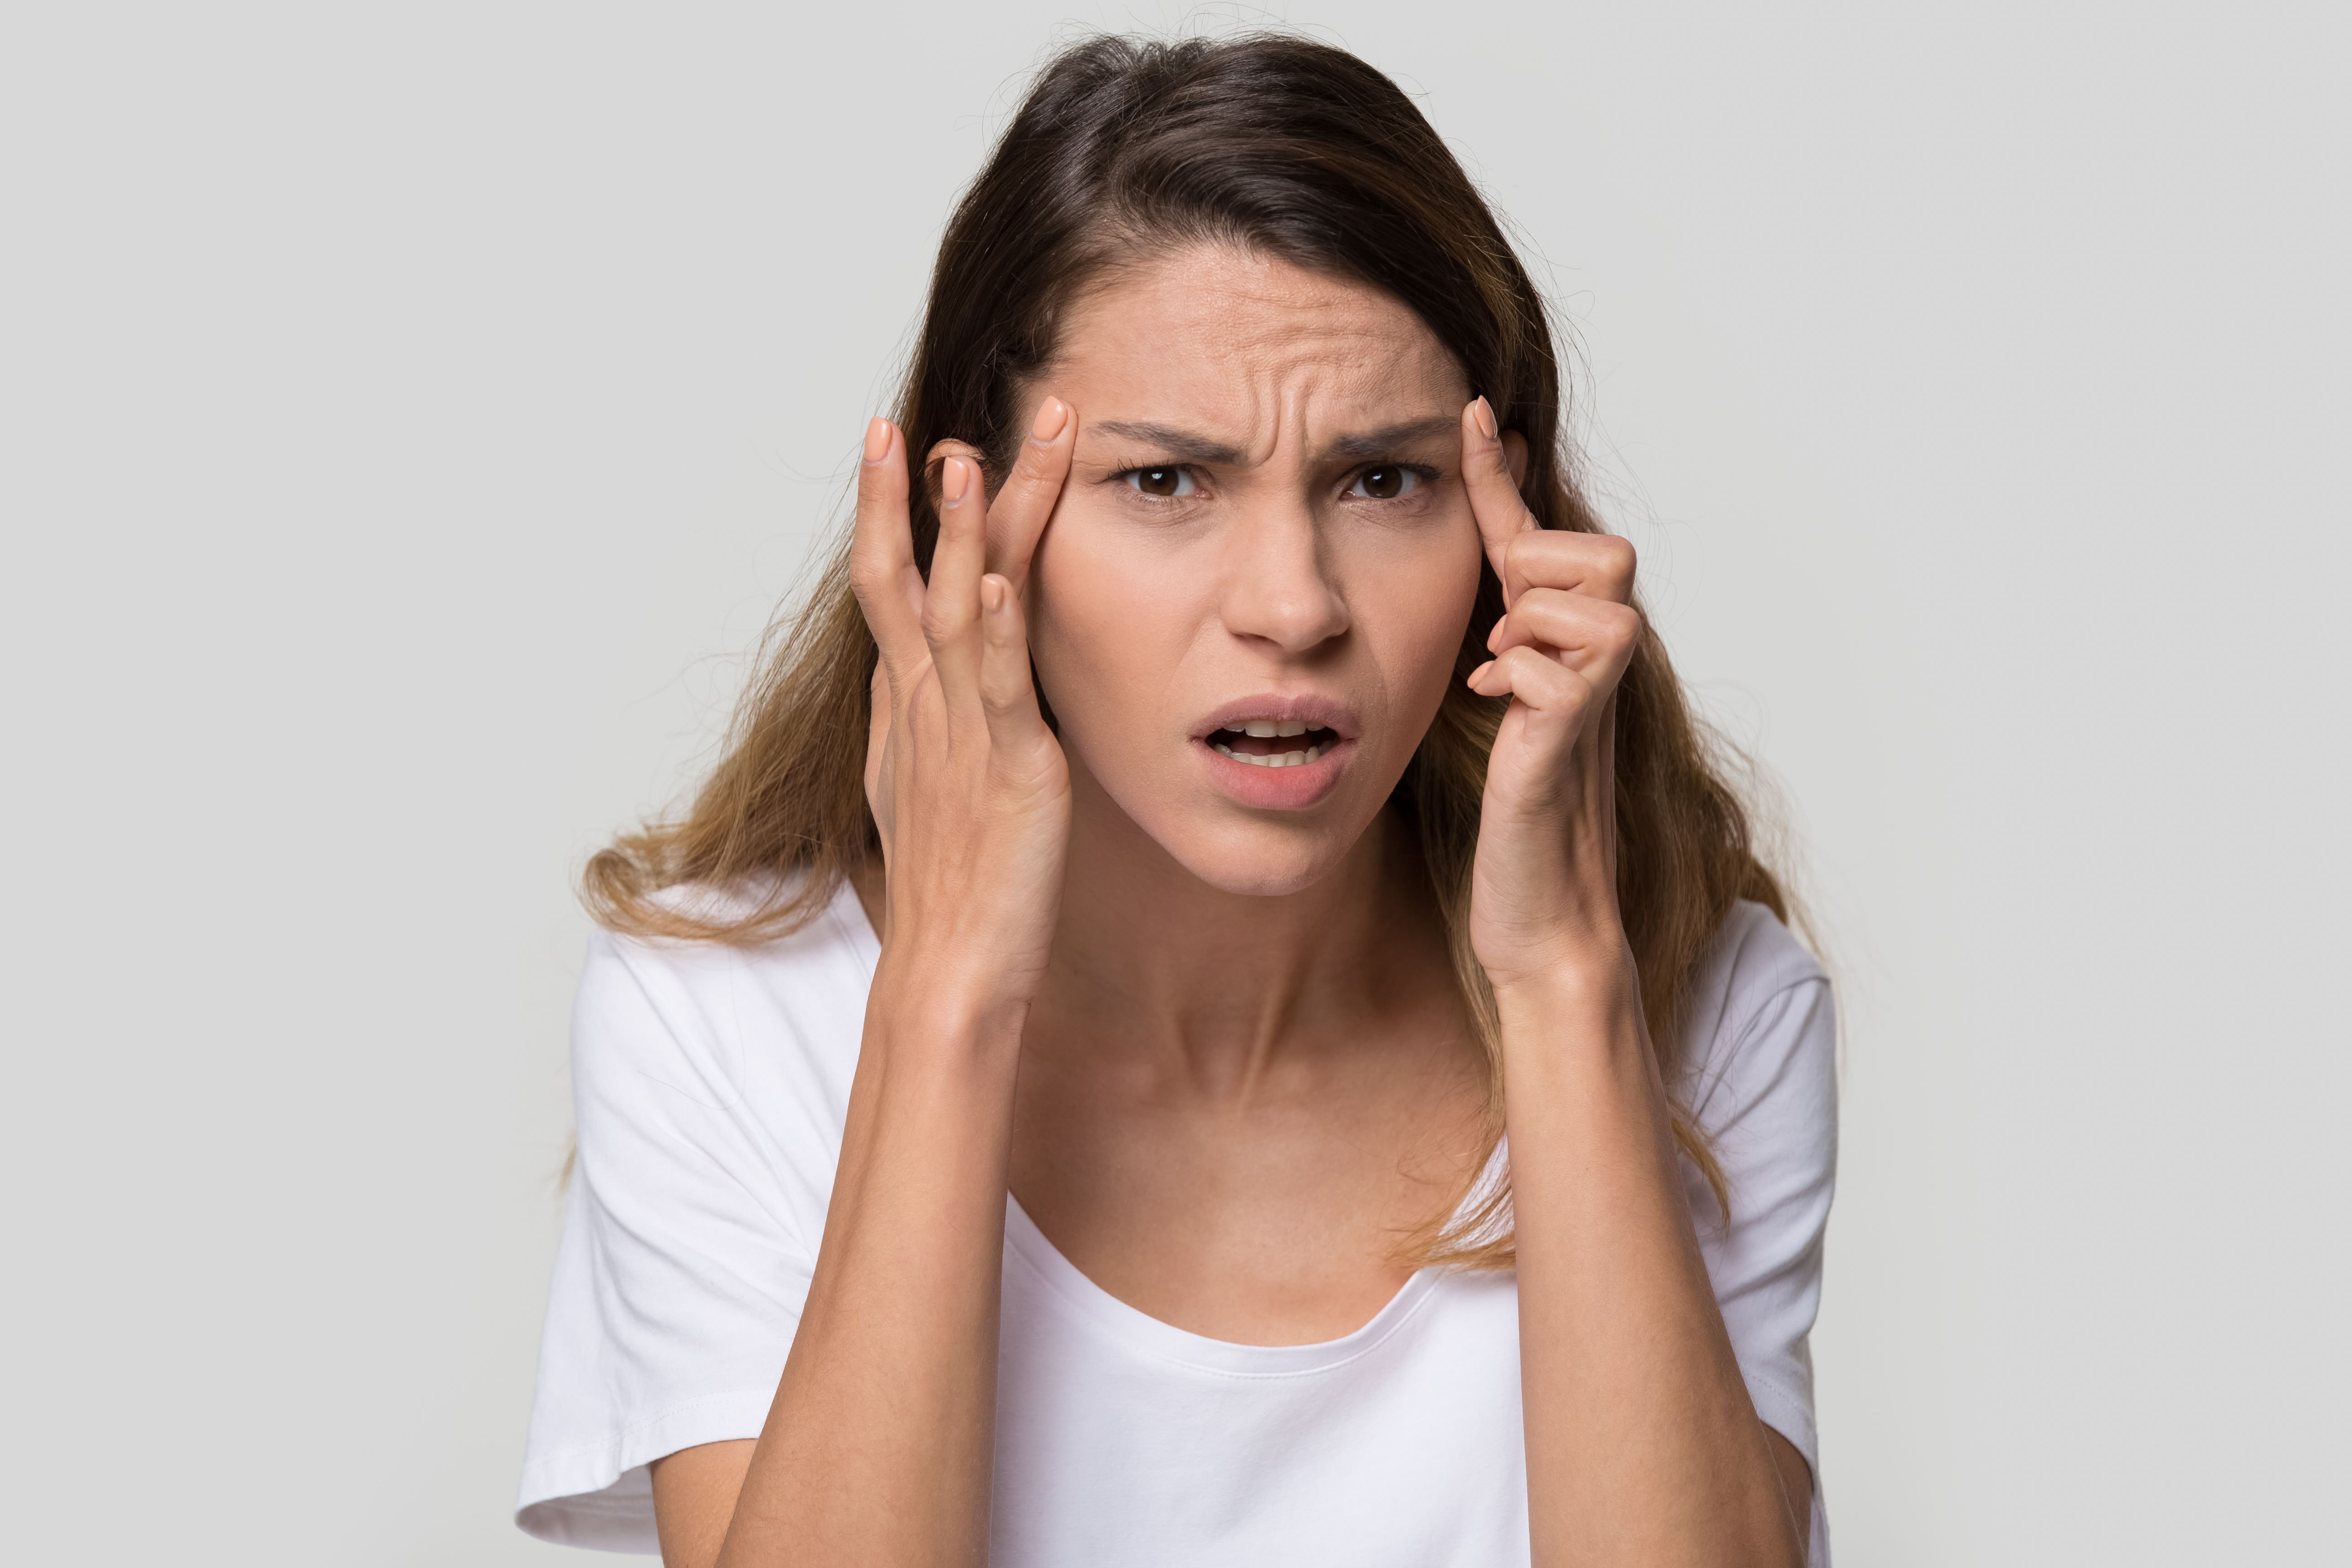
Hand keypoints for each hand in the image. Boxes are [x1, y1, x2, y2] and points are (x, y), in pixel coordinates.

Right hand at [851, 397, 1076, 1031]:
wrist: (950, 969)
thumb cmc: (947, 887)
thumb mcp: (917, 788)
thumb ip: (911, 724)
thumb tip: (900, 677)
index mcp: (907, 707)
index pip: (890, 587)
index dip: (889, 511)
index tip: (895, 440)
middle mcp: (924, 707)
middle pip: (907, 579)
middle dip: (908, 496)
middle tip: (910, 420)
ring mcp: (963, 732)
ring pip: (954, 610)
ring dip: (960, 531)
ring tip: (966, 456)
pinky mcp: (1012, 766)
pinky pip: (999, 687)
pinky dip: (991, 630)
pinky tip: (991, 579)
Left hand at [1457, 396, 1643, 997]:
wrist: (1540, 913)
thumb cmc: (1516, 814)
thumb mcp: (1501, 700)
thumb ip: (1501, 633)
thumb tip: (1493, 569)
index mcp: (1572, 645)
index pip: (1537, 534)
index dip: (1501, 473)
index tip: (1469, 409)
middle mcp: (1601, 660)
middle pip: (1594, 548)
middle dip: (1540, 570)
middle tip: (1507, 632)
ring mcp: (1595, 696)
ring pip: (1573, 594)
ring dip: (1526, 625)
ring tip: (1505, 679)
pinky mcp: (1573, 735)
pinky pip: (1547, 663)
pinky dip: (1515, 678)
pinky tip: (1501, 714)